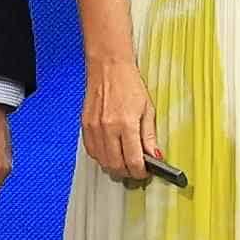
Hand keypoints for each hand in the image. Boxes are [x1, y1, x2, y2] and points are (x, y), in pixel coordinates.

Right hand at [81, 59, 157, 184]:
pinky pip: (92, 151)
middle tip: (136, 168)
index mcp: (126, 124)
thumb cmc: (128, 83)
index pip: (133, 161)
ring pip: (102, 162)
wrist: (108, 67)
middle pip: (116, 166)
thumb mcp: (147, 109)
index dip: (141, 172)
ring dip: (114, 166)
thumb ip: (150, 136)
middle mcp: (108, 128)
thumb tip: (154, 155)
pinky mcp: (85, 126)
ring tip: (124, 160)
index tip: (145, 171)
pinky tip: (111, 151)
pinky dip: (102, 157)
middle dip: (128, 172)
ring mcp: (94, 128)